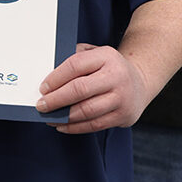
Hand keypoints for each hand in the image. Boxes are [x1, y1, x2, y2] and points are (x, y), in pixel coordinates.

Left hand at [36, 43, 152, 133]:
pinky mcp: (124, 116)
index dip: (56, 78)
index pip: (75, 65)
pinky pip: (95, 125)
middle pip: (80, 90)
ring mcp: (122, 98)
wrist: (140, 82)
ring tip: (49, 117)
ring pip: (87, 111)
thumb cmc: (108, 68)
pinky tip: (63, 125)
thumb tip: (48, 76)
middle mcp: (117, 76)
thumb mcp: (95, 54)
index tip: (42, 88)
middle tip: (41, 105)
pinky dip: (75, 127)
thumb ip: (75, 59)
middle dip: (56, 100)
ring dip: (64, 116)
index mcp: (107, 56)